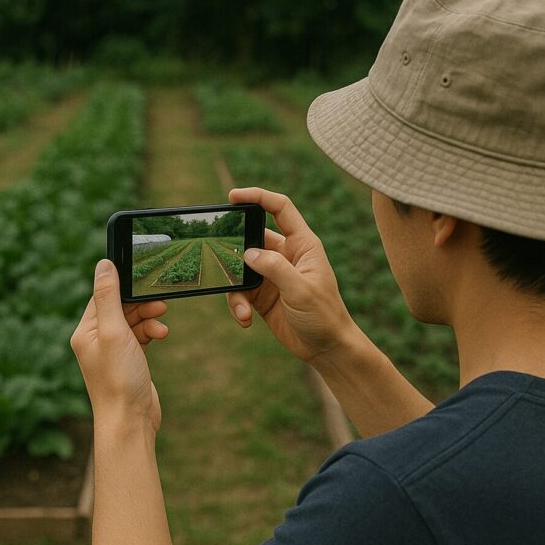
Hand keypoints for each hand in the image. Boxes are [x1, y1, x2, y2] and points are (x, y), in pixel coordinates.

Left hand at [70, 260, 168, 433]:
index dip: (123, 285)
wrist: (130, 420)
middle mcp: (96, 340)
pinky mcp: (130, 360)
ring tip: (162, 322)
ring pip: (134, 321)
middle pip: (120, 307)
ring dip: (149, 318)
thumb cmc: (118, 379)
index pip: (102, 296)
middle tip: (160, 302)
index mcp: (85, 332)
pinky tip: (161, 335)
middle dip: (141, 304)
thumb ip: (109, 296)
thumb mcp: (114, 332)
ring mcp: (113, 351)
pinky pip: (141, 336)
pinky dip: (152, 332)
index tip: (143, 278)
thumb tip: (104, 264)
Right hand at [226, 187, 356, 363]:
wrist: (326, 348)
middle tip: (218, 253)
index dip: (258, 197)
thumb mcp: (301, 290)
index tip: (234, 196)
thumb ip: (275, 268)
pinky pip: (240, 291)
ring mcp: (272, 275)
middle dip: (234, 246)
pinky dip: (237, 305)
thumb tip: (247, 252)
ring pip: (241, 267)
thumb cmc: (324, 315)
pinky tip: (245, 320)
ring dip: (236, 288)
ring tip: (243, 309)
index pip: (280, 209)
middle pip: (252, 237)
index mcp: (302, 245)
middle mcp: (285, 255)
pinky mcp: (262, 295)